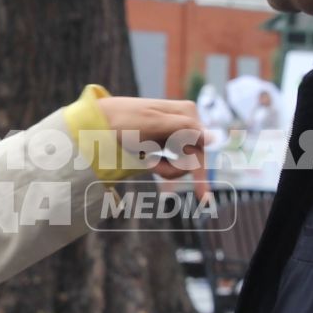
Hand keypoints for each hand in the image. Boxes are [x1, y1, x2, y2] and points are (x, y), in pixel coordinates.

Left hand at [91, 96, 205, 178]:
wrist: (97, 122)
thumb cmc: (123, 121)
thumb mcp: (153, 124)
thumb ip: (184, 129)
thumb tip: (215, 138)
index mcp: (187, 113)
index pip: (202, 148)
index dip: (201, 172)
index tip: (204, 199)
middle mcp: (184, 121)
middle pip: (192, 157)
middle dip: (173, 169)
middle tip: (151, 168)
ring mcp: (173, 132)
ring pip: (181, 162)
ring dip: (164, 168)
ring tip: (143, 159)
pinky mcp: (163, 142)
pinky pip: (169, 161)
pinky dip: (159, 166)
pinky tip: (145, 159)